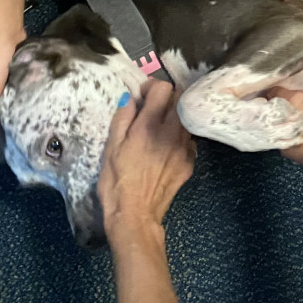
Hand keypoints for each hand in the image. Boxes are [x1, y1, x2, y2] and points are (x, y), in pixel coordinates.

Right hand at [99, 81, 195, 239]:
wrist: (135, 215)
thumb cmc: (116, 182)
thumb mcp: (110, 148)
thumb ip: (122, 118)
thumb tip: (131, 98)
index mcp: (149, 126)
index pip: (164, 88)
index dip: (152, 87)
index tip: (143, 95)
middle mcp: (172, 132)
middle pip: (181, 98)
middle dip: (168, 97)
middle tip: (153, 107)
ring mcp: (185, 147)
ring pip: (187, 117)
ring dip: (176, 115)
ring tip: (159, 127)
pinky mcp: (191, 161)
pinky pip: (189, 138)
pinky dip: (180, 135)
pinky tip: (166, 146)